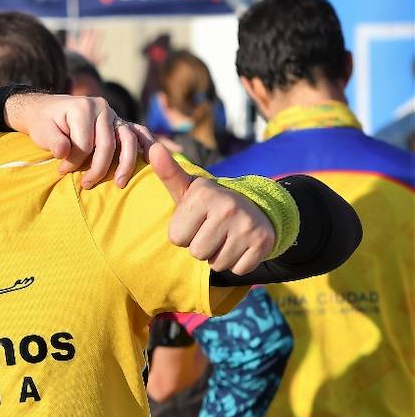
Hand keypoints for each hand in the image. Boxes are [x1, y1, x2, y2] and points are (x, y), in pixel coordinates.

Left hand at [5, 93, 157, 188]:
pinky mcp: (121, 123)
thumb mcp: (42, 131)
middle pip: (108, 144)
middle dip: (98, 168)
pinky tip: (150, 161)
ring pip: (128, 140)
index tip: (62, 171)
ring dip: (125, 164)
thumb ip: (53, 141)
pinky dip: (147, 146)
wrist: (48, 110)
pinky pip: (139, 133)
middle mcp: (103, 109)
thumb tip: (63, 153)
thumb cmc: (45, 123)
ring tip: (120, 184)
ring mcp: (114, 115)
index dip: (74, 161)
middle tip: (86, 185)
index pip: (85, 142)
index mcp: (83, 107)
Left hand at [151, 143, 274, 274]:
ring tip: (225, 236)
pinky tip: (240, 244)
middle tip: (212, 230)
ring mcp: (248, 225)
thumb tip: (152, 147)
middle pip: (196, 252)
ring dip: (218, 255)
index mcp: (203, 194)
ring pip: (216, 263)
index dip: (184, 233)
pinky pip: (237, 269)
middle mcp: (228, 207)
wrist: (254, 208)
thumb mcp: (187, 189)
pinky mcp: (264, 242)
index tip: (196, 220)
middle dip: (201, 246)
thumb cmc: (209, 203)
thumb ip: (167, 172)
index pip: (176, 238)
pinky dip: (237, 262)